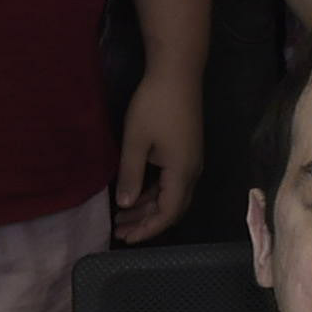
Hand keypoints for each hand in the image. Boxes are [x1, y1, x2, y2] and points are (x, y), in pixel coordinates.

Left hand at [113, 68, 200, 243]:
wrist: (177, 73)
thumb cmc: (155, 105)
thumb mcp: (136, 141)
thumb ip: (131, 175)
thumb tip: (126, 205)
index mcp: (182, 172)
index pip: (167, 213)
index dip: (147, 229)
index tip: (125, 238)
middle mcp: (191, 172)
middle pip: (172, 208)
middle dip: (146, 223)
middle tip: (120, 231)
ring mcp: (190, 162)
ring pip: (171, 196)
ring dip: (148, 208)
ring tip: (122, 216)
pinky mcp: (186, 152)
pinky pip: (171, 182)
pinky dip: (153, 192)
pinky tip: (135, 194)